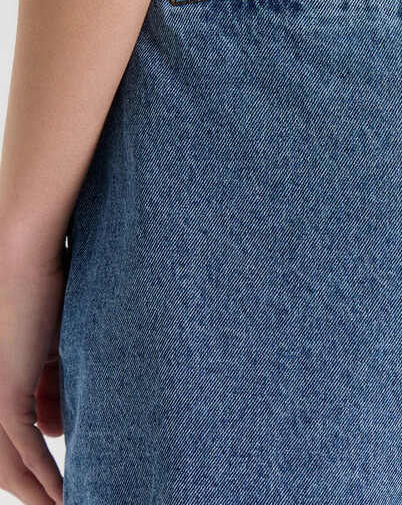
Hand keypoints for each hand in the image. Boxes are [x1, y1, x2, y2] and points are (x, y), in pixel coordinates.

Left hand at [0, 238, 67, 504]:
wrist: (21, 251)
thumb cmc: (40, 283)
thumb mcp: (49, 345)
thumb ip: (50, 385)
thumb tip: (57, 428)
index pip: (9, 438)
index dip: (32, 464)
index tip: (59, 478)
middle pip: (3, 460)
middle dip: (32, 485)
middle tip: (63, 499)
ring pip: (7, 463)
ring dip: (37, 490)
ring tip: (66, 503)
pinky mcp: (2, 392)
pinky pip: (22, 450)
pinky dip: (43, 477)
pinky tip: (63, 494)